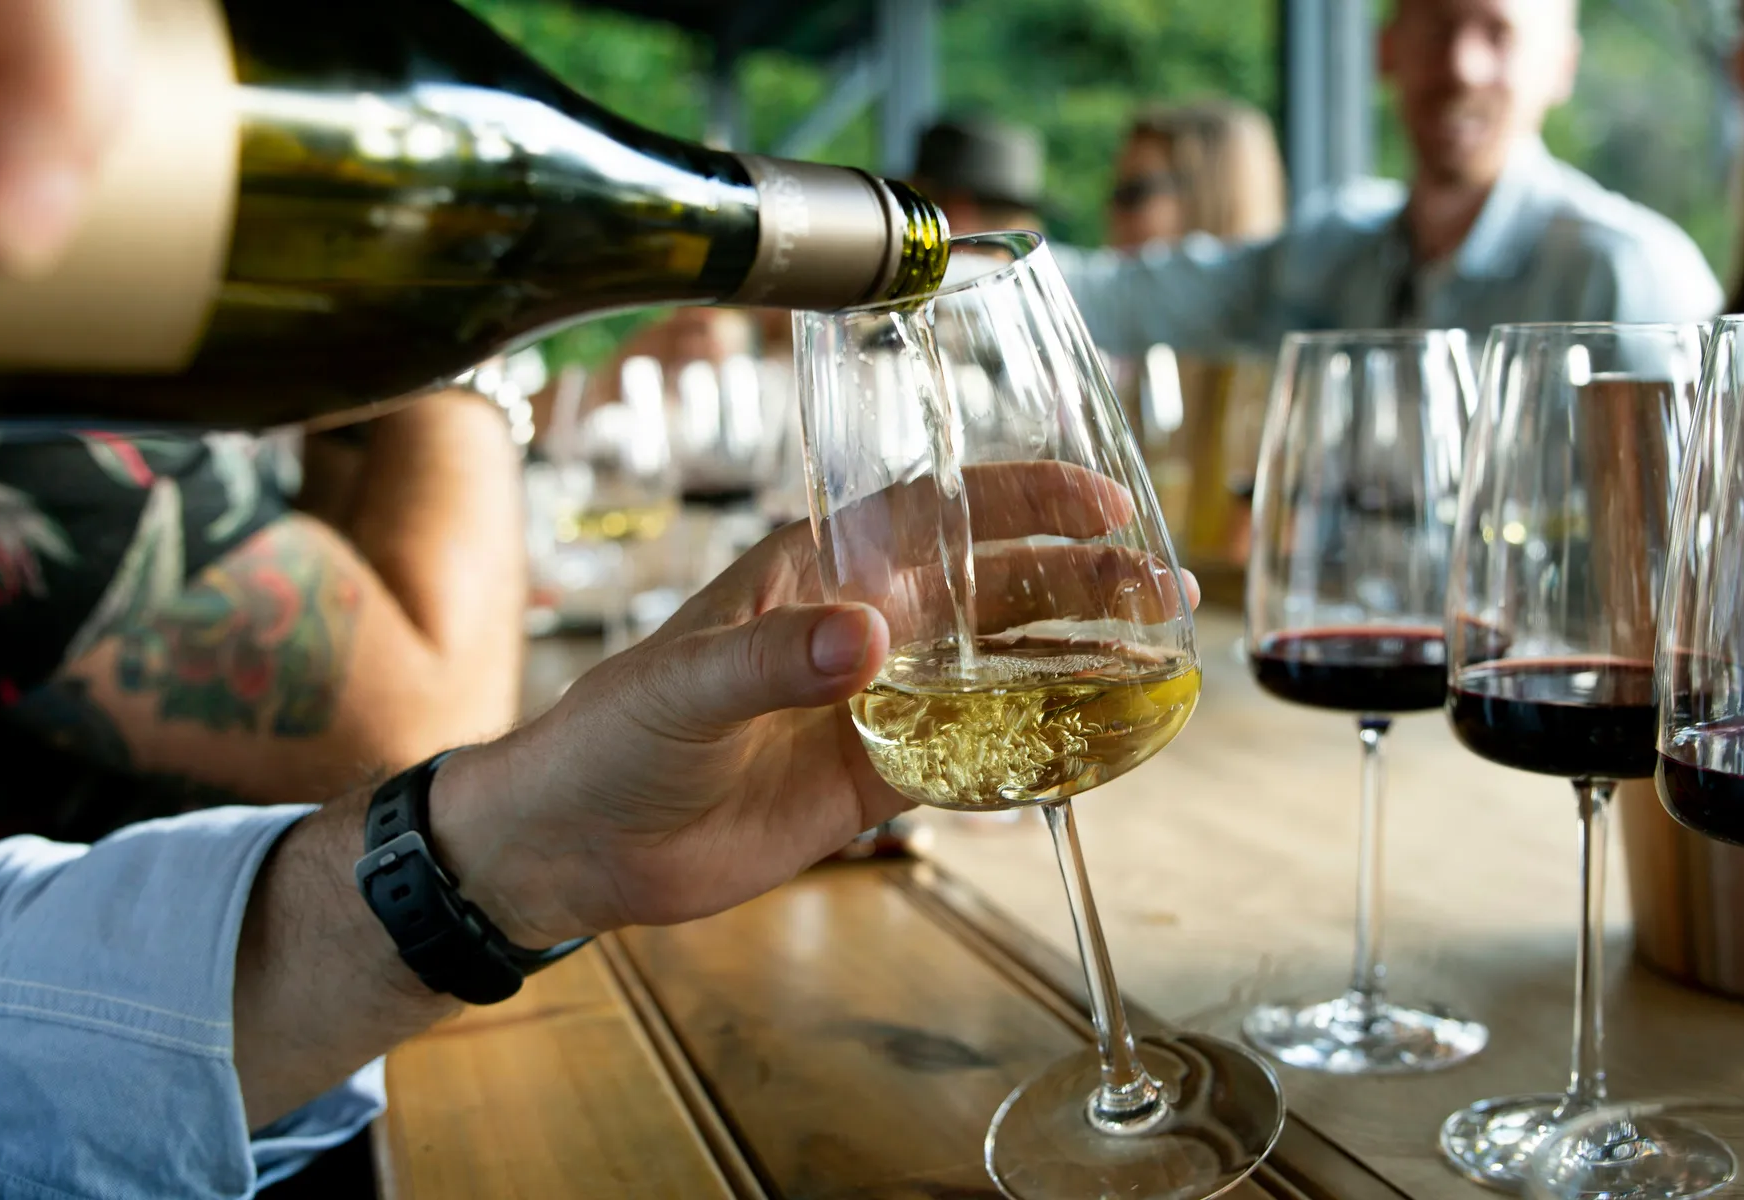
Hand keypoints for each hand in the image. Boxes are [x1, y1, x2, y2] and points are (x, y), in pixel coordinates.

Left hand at [430, 461, 1194, 945]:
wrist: (582, 843)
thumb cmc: (614, 735)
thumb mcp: (683, 686)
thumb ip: (773, 658)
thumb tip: (868, 638)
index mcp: (818, 568)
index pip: (937, 509)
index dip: (1021, 499)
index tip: (1100, 502)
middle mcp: (863, 623)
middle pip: (993, 585)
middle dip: (1080, 580)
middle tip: (1161, 588)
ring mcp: (877, 700)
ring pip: (1001, 665)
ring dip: (1077, 656)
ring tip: (1158, 654)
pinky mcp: (879, 776)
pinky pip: (978, 754)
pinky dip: (1040, 748)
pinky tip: (1100, 743)